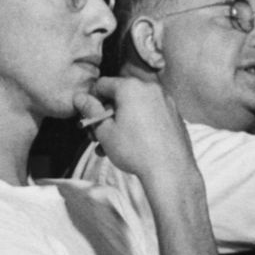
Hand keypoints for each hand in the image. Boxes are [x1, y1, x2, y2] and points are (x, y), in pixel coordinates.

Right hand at [76, 74, 197, 192]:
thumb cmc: (135, 150)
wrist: (170, 170)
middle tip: (98, 136)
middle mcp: (150, 88)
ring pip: (135, 107)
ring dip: (121, 123)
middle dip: (107, 115)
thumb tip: (79, 97)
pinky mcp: (174, 115)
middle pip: (120, 96)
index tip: (88, 119)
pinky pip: (150, 114)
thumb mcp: (104, 131)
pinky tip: (134, 145)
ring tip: (112, 147)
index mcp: (130, 87)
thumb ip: (90, 111)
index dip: (91, 101)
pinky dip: (139, 125)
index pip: (102, 85)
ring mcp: (165, 101)